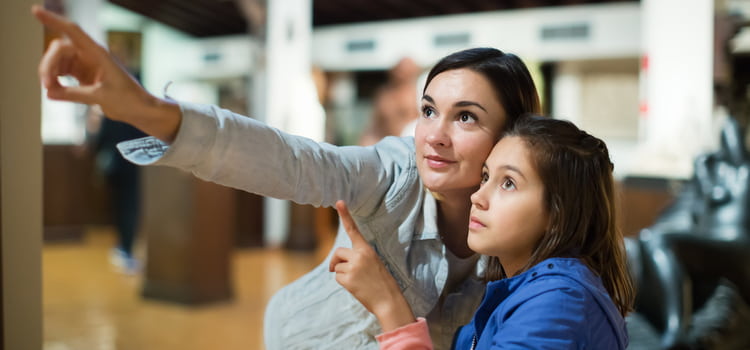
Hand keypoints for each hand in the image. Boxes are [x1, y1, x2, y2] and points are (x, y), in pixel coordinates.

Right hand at [32, 5, 180, 141]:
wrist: (140, 110)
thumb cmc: (129, 99)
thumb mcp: (101, 96)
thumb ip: (75, 94)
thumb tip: (49, 93)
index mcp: (98, 53)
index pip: (72, 31)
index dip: (53, 20)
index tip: (35, 11)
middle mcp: (90, 56)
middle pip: (59, 50)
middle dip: (48, 65)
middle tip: (47, 85)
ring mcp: (86, 65)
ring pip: (58, 62)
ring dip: (50, 74)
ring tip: (52, 91)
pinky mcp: (84, 77)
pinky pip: (62, 73)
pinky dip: (56, 81)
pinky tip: (55, 92)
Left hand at [329, 200, 415, 331]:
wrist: (388, 301)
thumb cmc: (382, 283)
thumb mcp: (374, 264)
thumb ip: (358, 258)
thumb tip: (336, 264)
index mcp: (367, 249)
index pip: (354, 230)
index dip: (345, 215)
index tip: (339, 202)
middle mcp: (359, 255)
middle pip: (338, 252)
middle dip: (336, 261)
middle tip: (340, 270)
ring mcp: (352, 267)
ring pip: (337, 266)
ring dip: (342, 274)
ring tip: (358, 281)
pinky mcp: (347, 279)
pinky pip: (337, 277)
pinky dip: (343, 282)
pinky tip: (355, 287)